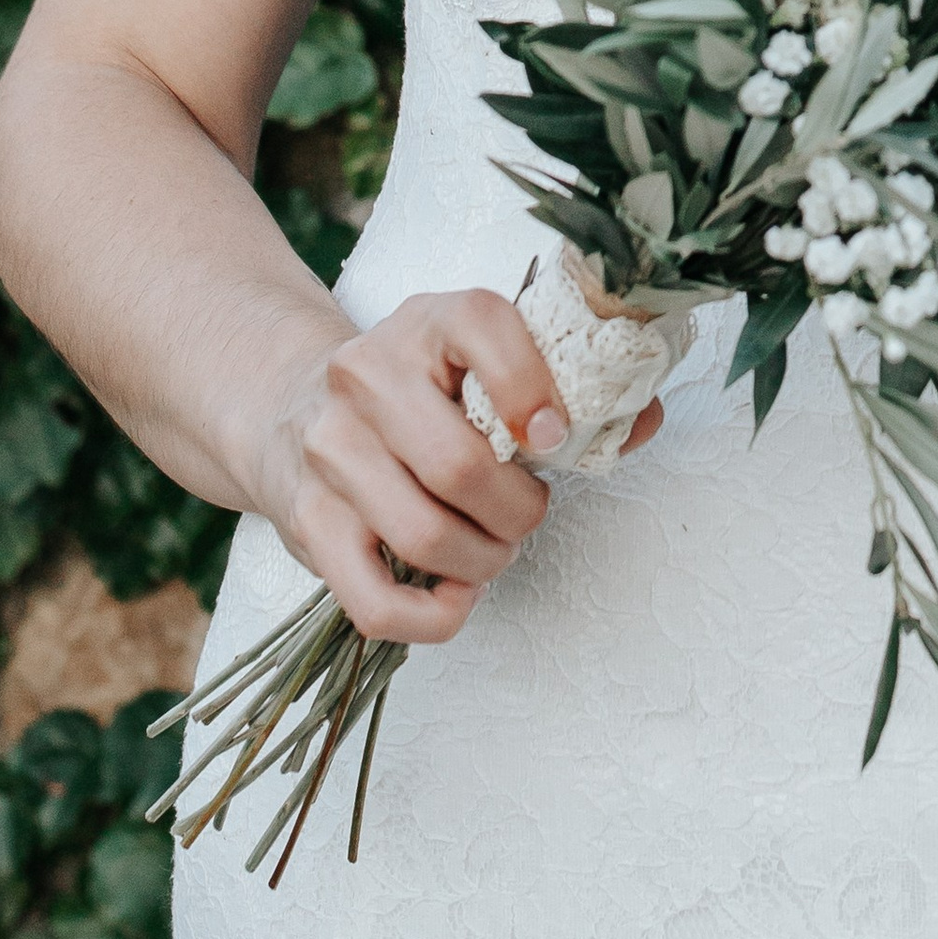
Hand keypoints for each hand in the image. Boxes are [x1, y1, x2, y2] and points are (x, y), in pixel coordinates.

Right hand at [251, 289, 660, 644]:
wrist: (294, 405)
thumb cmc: (418, 388)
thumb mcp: (478, 358)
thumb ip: (566, 383)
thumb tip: (643, 419)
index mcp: (427, 321)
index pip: (485, 329)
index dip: (536, 391)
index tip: (558, 437)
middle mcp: (366, 377)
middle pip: (459, 466)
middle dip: (518, 508)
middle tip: (531, 512)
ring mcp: (330, 452)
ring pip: (424, 536)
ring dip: (484, 560)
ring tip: (497, 549)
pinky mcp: (308, 524)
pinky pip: (375, 602)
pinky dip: (433, 617)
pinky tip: (459, 597)